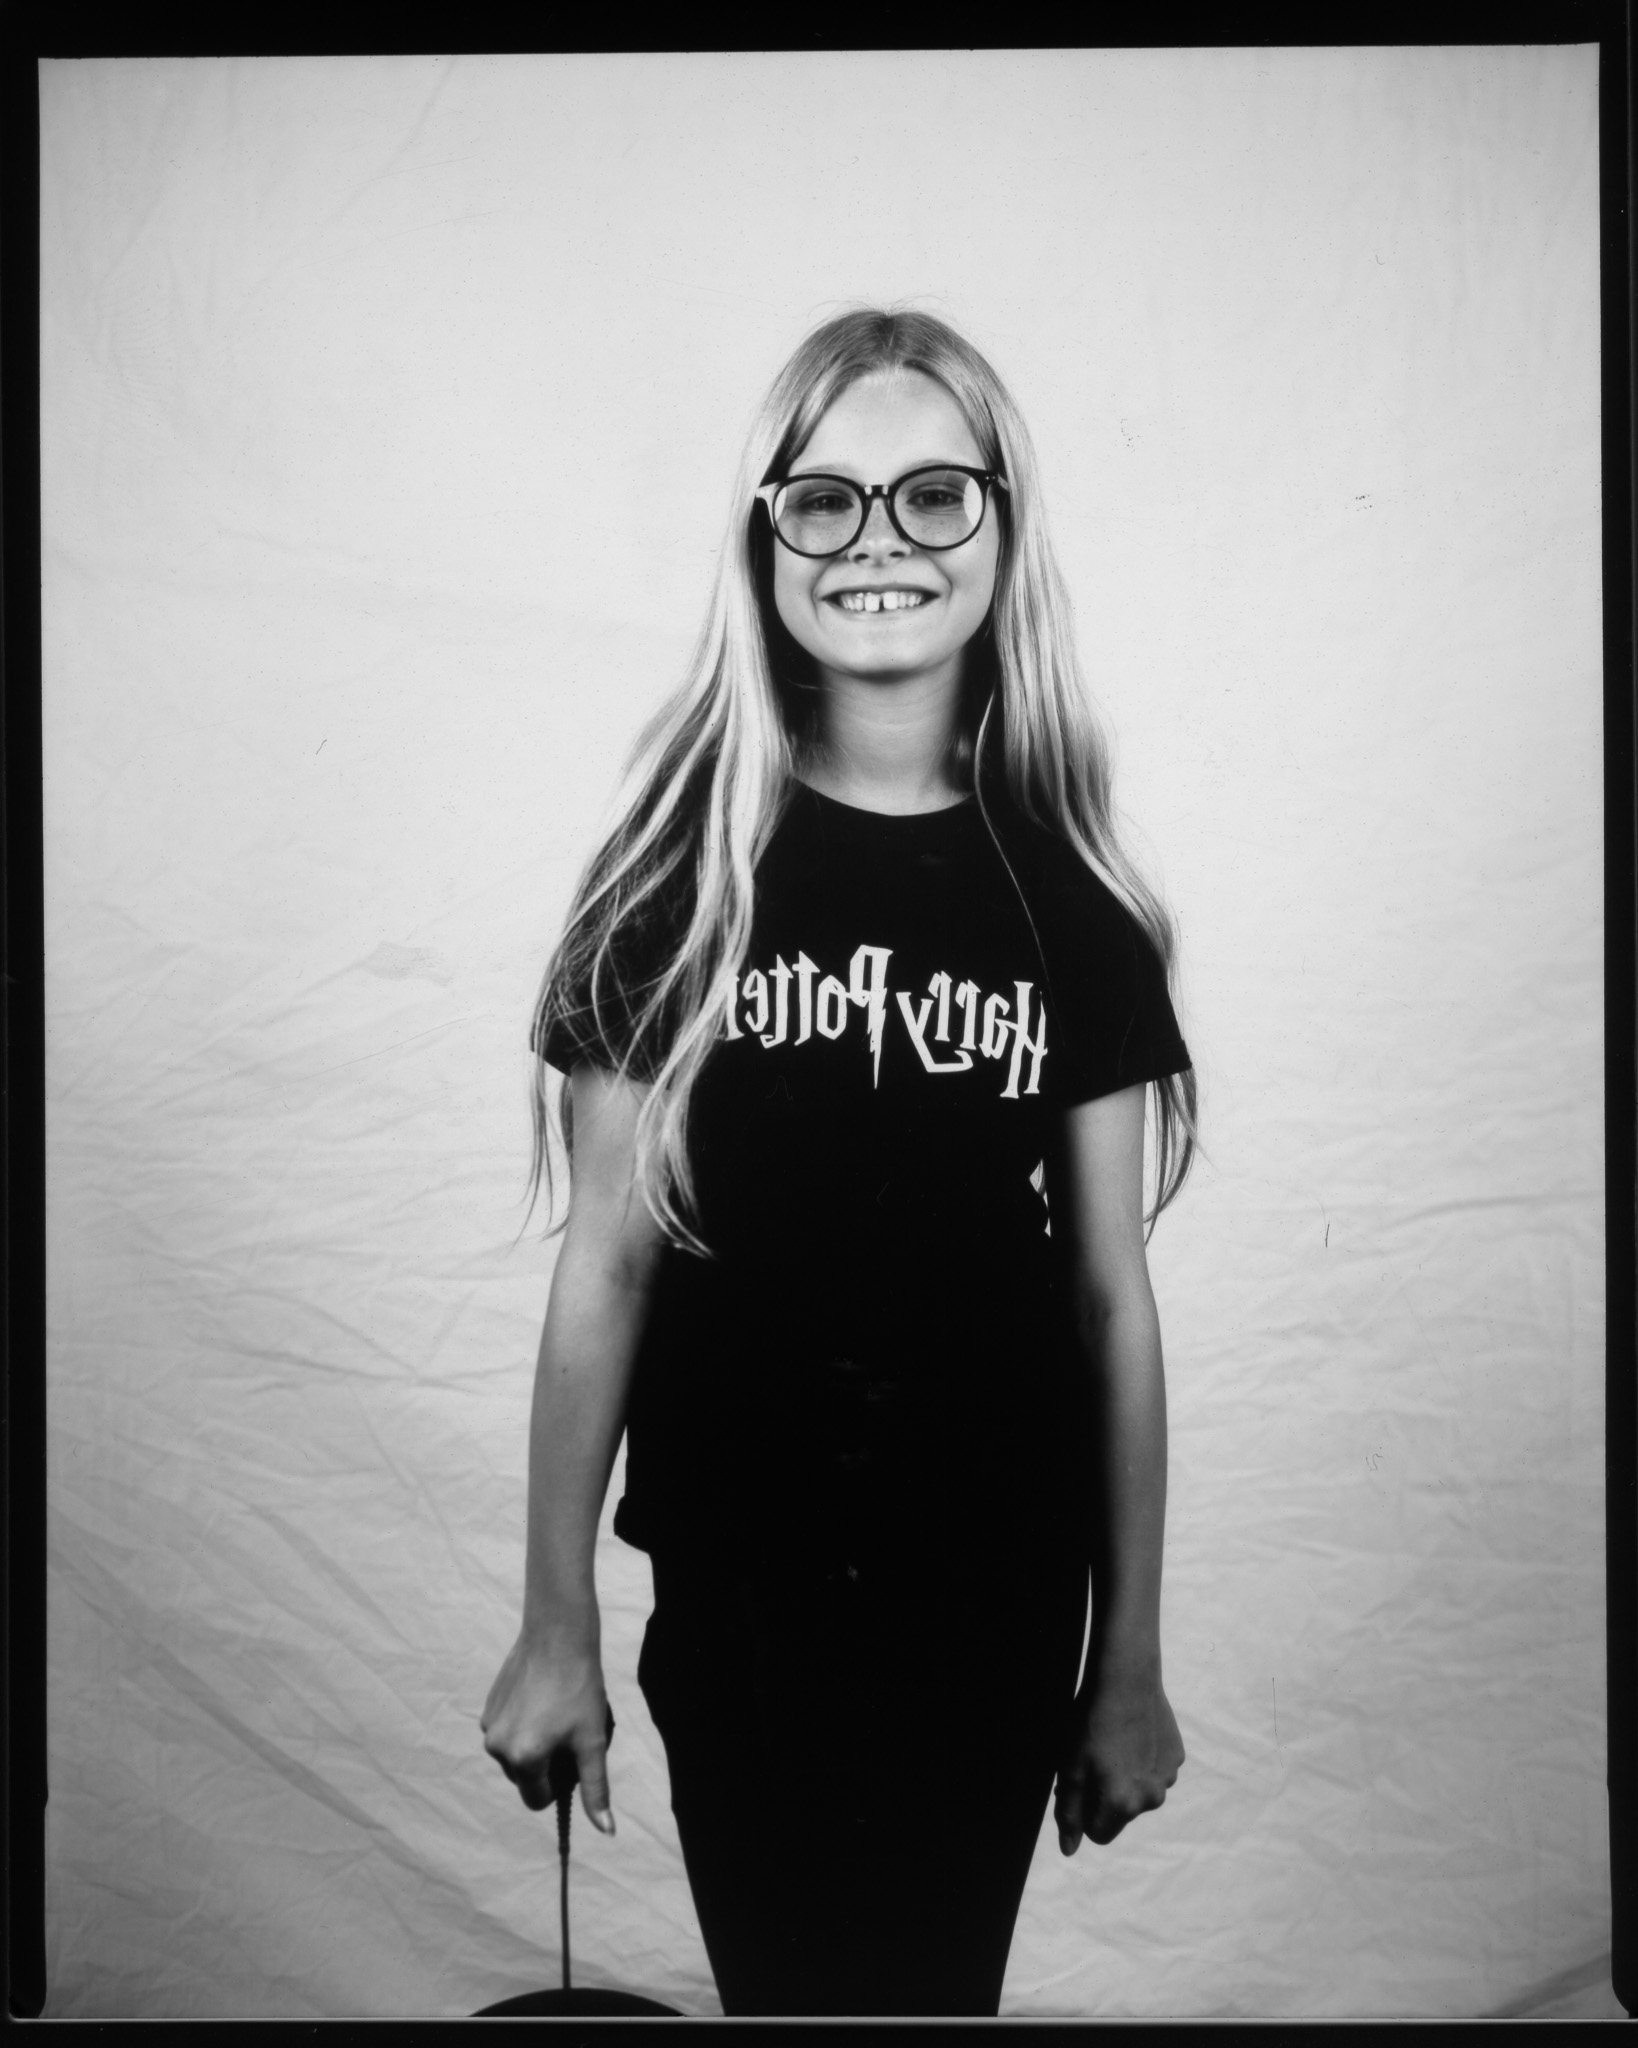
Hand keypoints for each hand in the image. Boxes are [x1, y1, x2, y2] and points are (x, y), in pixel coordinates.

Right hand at [480, 1631, 616, 1833]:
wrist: (558, 1635)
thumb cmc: (579, 1688)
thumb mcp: (592, 1741)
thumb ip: (595, 1789)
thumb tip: (607, 1831)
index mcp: (522, 1760)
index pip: (538, 1800)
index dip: (559, 1785)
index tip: (573, 1756)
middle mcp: (497, 1748)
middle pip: (524, 1778)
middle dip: (544, 1765)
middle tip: (567, 1732)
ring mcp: (488, 1726)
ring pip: (514, 1756)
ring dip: (533, 1746)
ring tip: (554, 1713)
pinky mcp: (487, 1707)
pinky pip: (506, 1733)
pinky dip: (522, 1726)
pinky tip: (541, 1699)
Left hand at [1054, 1667, 1182, 1852]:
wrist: (1127, 1678)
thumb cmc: (1091, 1723)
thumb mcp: (1069, 1768)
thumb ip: (1069, 1813)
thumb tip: (1070, 1850)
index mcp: (1121, 1806)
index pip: (1097, 1834)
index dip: (1083, 1812)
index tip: (1079, 1782)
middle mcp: (1150, 1800)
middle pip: (1120, 1814)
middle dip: (1105, 1795)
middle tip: (1093, 1758)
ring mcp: (1167, 1779)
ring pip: (1139, 1792)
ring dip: (1126, 1777)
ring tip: (1114, 1742)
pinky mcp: (1176, 1758)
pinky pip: (1155, 1771)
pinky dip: (1144, 1760)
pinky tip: (1134, 1733)